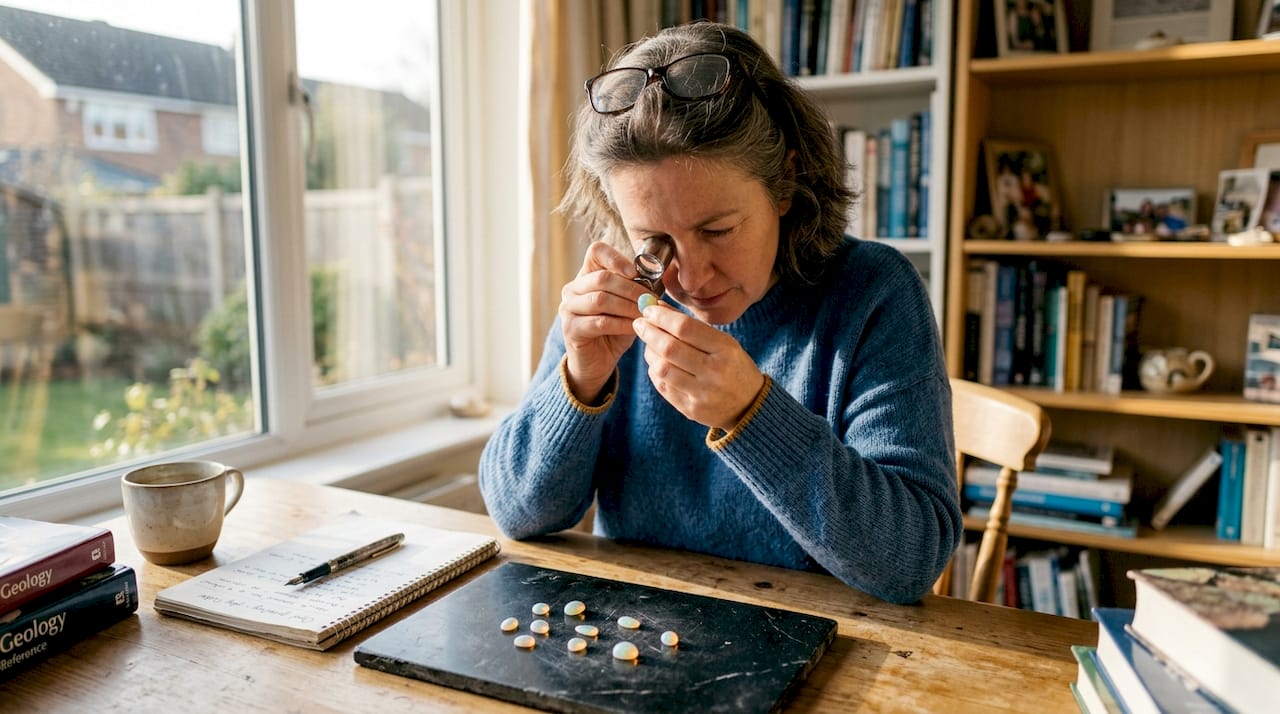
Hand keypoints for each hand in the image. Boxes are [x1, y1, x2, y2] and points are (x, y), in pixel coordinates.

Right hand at [559, 241, 648, 402]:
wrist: (597, 362)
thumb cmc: (614, 330)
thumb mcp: (627, 306)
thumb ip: (635, 291)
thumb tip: (657, 280)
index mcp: (586, 276)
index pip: (596, 251)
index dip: (616, 258)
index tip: (635, 272)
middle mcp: (572, 289)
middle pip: (602, 278)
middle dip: (631, 289)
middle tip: (650, 300)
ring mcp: (568, 308)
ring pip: (600, 299)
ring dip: (628, 307)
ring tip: (645, 314)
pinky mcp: (571, 329)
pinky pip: (599, 322)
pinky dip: (621, 324)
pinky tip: (635, 327)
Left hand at [633, 303, 764, 430]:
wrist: (750, 405)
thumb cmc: (732, 366)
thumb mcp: (722, 343)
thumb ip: (692, 326)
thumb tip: (658, 308)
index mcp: (725, 349)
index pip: (685, 328)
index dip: (661, 316)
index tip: (648, 309)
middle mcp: (714, 372)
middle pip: (670, 348)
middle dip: (649, 332)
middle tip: (639, 323)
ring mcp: (702, 393)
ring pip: (662, 369)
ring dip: (649, 352)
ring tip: (649, 344)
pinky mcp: (691, 409)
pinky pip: (663, 387)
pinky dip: (655, 371)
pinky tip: (657, 363)